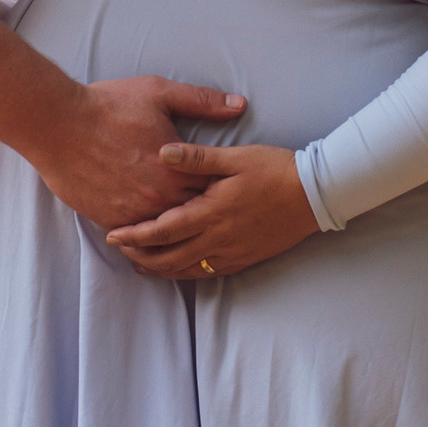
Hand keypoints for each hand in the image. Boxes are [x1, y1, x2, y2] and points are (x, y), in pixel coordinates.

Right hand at [29, 77, 246, 230]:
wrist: (58, 124)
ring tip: (189, 232)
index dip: (224, 190)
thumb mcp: (160, 93)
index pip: (215, 191)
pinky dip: (147, 237)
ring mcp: (134, 214)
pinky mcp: (109, 221)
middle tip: (216, 215)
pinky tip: (156, 236)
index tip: (232, 190)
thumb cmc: (109, 106)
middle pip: (194, 217)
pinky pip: (136, 239)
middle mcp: (159, 198)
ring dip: (176, 230)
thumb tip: (240, 105)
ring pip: (166, 234)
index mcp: (178, 170)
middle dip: (204, 213)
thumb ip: (203, 101)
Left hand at [106, 141, 319, 278]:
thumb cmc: (273, 169)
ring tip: (140, 263)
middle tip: (120, 251)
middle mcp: (218, 238)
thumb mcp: (235, 157)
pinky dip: (185, 273)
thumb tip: (161, 153)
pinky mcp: (244, 259)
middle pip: (169, 258)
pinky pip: (207, 273)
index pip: (163, 231)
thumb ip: (196, 158)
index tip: (113, 235)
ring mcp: (232, 253)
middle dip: (141, 256)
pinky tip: (177, 268)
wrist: (313, 194)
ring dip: (159, 269)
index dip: (135, 235)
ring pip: (186, 270)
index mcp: (211, 212)